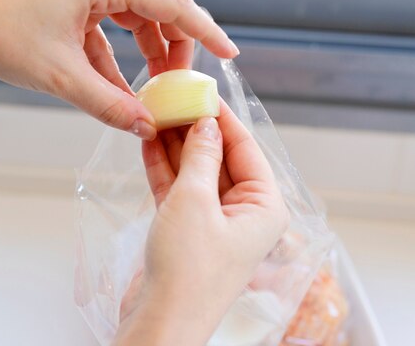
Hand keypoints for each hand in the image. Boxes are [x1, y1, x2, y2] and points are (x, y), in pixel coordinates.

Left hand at [0, 0, 238, 139]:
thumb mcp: (60, 74)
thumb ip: (109, 104)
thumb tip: (147, 129)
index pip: (171, 3)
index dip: (204, 31)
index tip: (228, 54)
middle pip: (159, 11)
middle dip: (173, 51)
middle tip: (179, 87)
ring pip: (137, 20)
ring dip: (147, 57)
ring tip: (154, 93)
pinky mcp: (76, 0)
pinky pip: (111, 28)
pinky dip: (117, 59)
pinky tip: (121, 91)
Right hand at [113, 103, 288, 344]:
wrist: (161, 321)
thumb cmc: (188, 270)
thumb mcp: (195, 201)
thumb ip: (201, 156)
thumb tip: (206, 124)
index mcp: (264, 207)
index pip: (245, 149)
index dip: (222, 118)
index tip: (202, 91)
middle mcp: (245, 213)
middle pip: (220, 159)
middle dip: (195, 131)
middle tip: (173, 100)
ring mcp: (216, 222)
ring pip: (197, 173)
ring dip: (177, 147)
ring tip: (157, 114)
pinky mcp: (190, 231)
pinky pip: (180, 191)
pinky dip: (165, 169)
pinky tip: (150, 142)